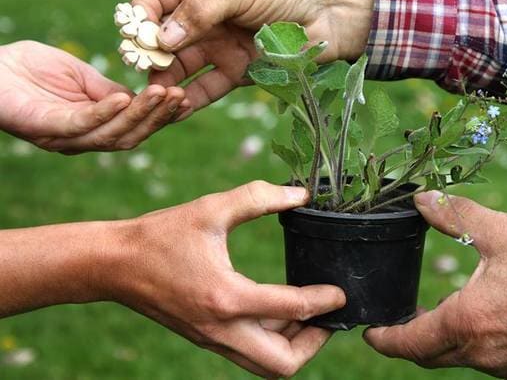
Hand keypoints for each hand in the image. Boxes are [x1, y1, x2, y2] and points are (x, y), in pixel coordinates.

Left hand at [0, 41, 189, 152]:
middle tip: (182, 97)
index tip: (185, 98)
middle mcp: (80, 140)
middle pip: (130, 137)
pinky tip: (126, 97)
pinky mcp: (46, 129)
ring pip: (113, 135)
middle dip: (159, 118)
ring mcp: (63, 138)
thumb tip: (139, 99)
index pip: (134, 127)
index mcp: (91, 127)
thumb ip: (108, 90)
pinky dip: (107, 112)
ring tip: (163, 94)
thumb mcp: (80, 76)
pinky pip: (83, 124)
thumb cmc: (26, 68)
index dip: (161, 117)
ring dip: (142, 115)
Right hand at [101, 181, 345, 376]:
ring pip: (266, 367)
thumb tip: (300, 194)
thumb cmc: (161, 235)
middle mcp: (222, 328)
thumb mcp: (211, 208)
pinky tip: (277, 312)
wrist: (114, 265)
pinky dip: (271, 342)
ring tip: (307, 314)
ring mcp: (213, 339)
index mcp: (226, 297)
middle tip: (325, 316)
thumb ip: (258, 197)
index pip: (292, 310)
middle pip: (282, 365)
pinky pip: (249, 354)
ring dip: (293, 347)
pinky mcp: (206, 339)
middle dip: (313, 344)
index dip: (324, 301)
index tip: (341, 294)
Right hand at [132, 0, 372, 117]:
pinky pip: (207, 87)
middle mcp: (208, 15)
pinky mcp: (238, 71)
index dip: (142, 12)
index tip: (137, 30)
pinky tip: (177, 106)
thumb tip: (162, 38)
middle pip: (165, 34)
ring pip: (182, 64)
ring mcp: (222, 44)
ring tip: (156, 92)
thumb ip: (201, 11)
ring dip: (165, 78)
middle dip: (149, 51)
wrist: (336, 13)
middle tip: (141, 66)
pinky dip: (191, 98)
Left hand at [363, 191, 506, 377]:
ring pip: (456, 359)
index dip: (383, 339)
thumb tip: (421, 198)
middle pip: (428, 356)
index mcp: (467, 322)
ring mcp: (504, 366)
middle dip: (406, 342)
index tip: (369, 331)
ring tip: (434, 313)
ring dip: (440, 340)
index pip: (409, 343)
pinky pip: (483, 360)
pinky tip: (477, 319)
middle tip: (395, 322)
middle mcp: (481, 354)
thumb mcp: (502, 232)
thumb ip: (456, 215)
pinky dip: (468, 344)